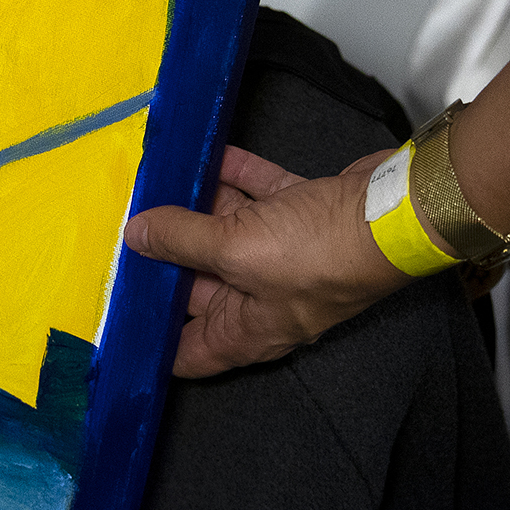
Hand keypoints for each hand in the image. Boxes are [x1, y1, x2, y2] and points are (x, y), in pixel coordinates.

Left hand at [124, 145, 413, 377]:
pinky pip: (260, 197)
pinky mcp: (305, 216)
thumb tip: (138, 236)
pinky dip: (236, 178)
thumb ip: (182, 239)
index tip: (115, 314)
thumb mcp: (235, 249)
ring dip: (198, 209)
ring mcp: (286, 257)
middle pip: (200, 284)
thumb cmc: (324, 253)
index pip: (189, 353)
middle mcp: (264, 299)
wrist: (394, 212)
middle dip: (166, 258)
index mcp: (247, 330)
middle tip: (124, 230)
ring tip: (158, 183)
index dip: (153, 341)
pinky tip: (208, 156)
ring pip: (229, 235)